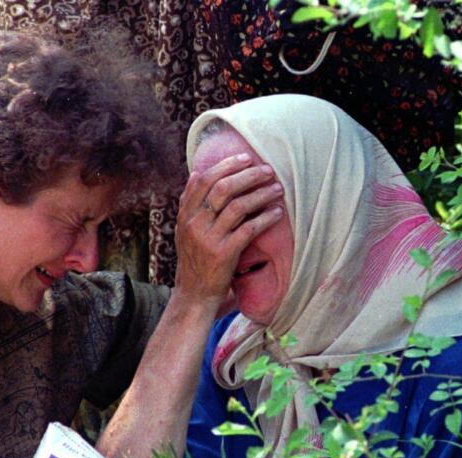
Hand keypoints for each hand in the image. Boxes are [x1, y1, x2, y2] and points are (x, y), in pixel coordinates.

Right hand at [174, 153, 283, 302]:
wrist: (194, 295)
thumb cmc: (194, 261)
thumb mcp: (184, 230)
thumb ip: (190, 204)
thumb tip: (197, 173)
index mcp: (185, 215)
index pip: (203, 180)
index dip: (225, 165)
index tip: (245, 158)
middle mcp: (194, 224)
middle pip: (223, 188)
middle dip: (248, 175)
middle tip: (267, 170)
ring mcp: (209, 239)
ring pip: (239, 206)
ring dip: (261, 194)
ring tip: (277, 189)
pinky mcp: (224, 254)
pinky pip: (249, 229)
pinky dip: (266, 218)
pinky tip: (277, 213)